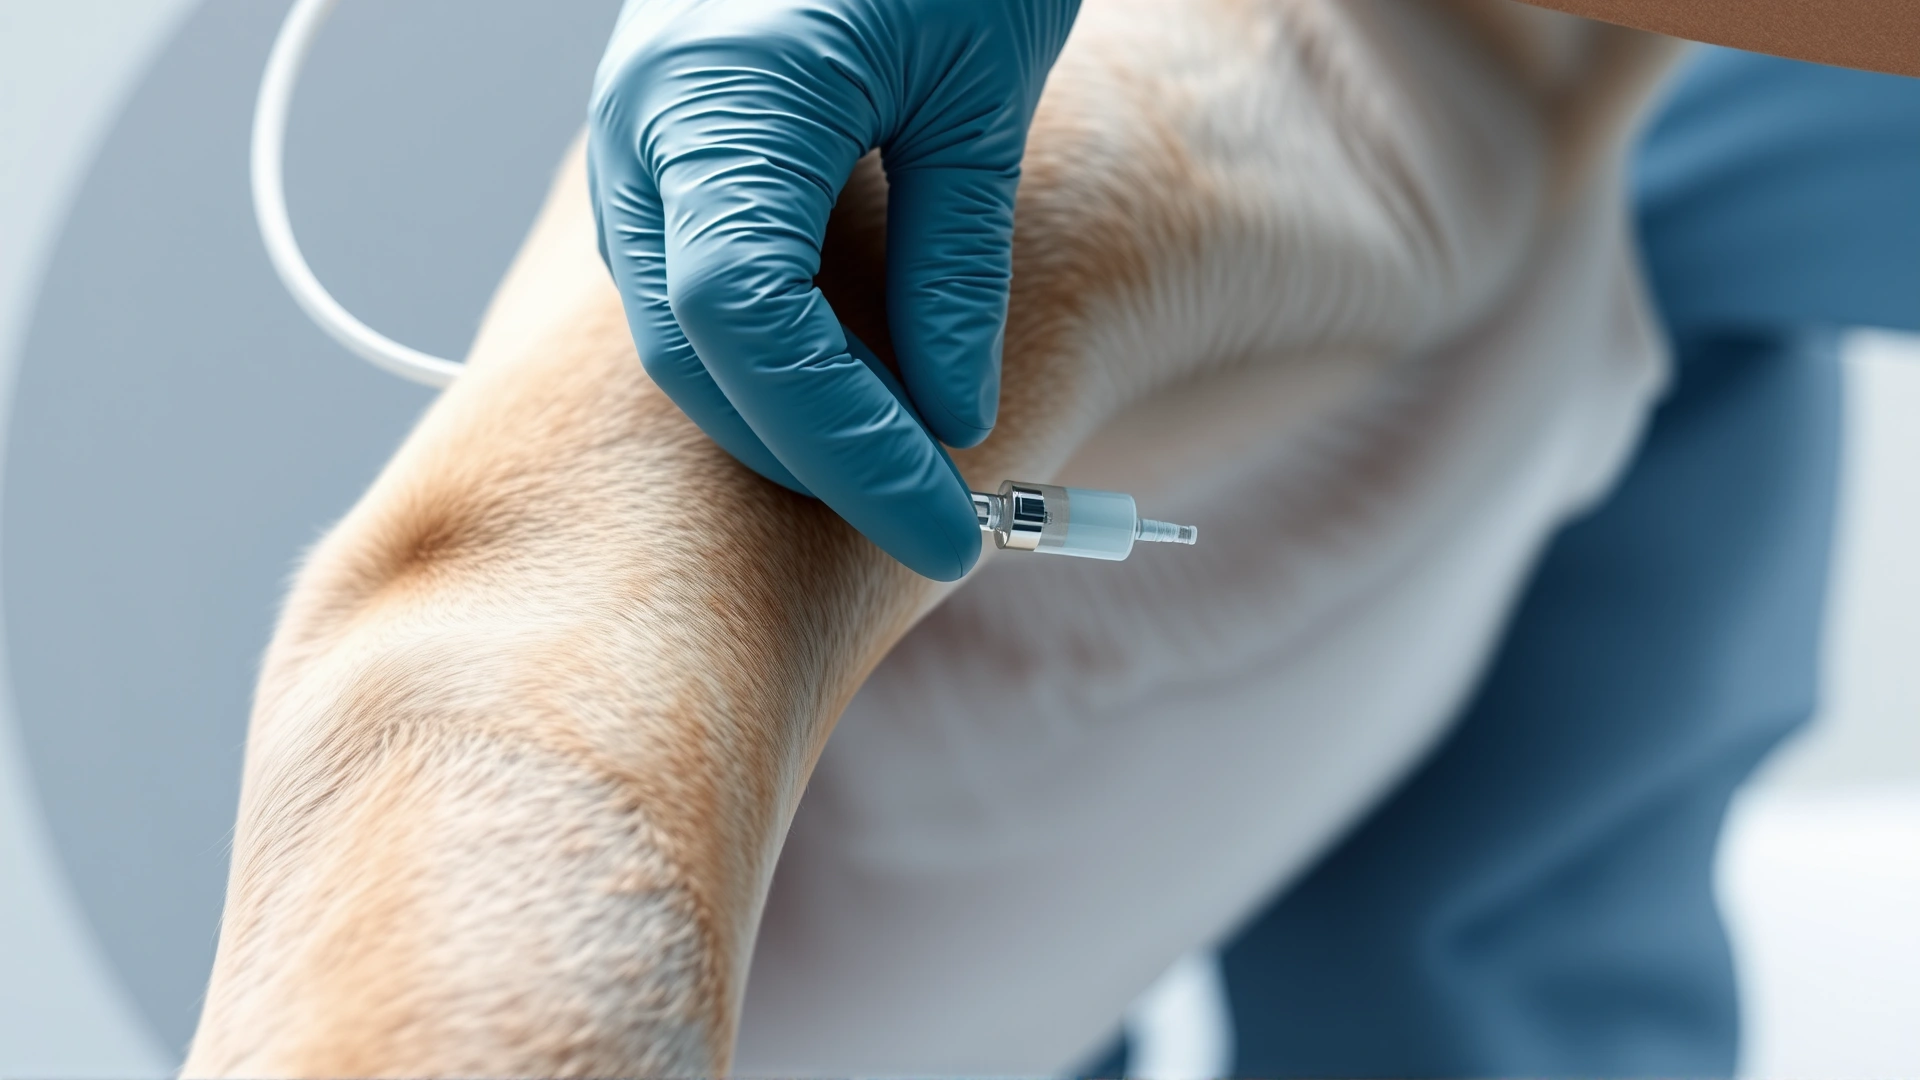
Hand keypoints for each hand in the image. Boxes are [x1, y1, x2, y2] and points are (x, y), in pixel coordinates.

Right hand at [588, 0, 1080, 580]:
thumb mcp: (981, 88)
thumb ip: (955, 263)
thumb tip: (950, 414)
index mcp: (718, 96)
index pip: (746, 326)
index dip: (844, 444)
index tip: (945, 525)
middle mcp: (644, 127)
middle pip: (696, 353)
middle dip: (814, 453)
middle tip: (939, 515)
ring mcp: (638, 137)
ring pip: (684, 334)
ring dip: (788, 415)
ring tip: (905, 468)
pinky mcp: (666, 145)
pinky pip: (694, 283)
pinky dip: (769, 357)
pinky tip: (855, 388)